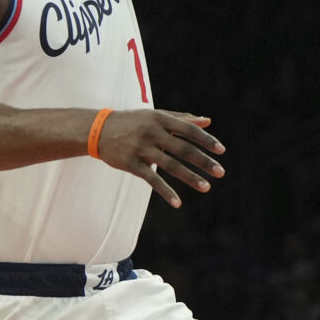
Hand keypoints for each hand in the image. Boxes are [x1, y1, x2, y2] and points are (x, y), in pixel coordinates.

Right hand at [94, 108, 225, 207]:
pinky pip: (152, 180)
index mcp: (160, 119)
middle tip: (220, 172)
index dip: (206, 140)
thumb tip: (207, 121)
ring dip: (190, 177)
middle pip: (183, 149)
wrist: (97, 129)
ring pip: (170, 165)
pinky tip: (178, 203)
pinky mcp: (131, 164)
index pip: (189, 129)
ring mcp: (141, 148)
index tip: (222, 150)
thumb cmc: (132, 122)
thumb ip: (181, 119)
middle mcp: (152, 133)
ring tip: (206, 187)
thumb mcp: (155, 116)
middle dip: (203, 161)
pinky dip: (166, 192)